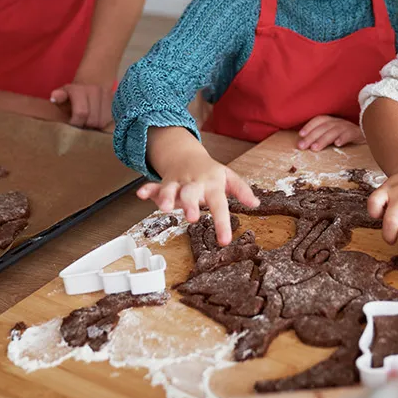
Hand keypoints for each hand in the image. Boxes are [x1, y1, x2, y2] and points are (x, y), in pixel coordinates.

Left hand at [50, 82, 113, 129]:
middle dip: (86, 126)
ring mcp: (108, 95)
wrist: (92, 80)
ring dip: (95, 126)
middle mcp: (95, 90)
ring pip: (103, 122)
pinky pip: (110, 119)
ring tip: (89, 122)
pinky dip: (103, 122)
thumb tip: (54, 98)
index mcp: (79, 89)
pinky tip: (97, 119)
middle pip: (93, 120)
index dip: (77, 123)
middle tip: (81, 124)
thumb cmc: (73, 93)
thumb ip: (59, 97)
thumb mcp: (63, 94)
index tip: (72, 124)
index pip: (81, 113)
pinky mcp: (115, 101)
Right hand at [136, 152, 258, 245]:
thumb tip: (256, 204)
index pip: (220, 205)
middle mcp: (194, 184)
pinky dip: (147, 190)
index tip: (224, 241)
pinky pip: (154, 186)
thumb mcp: (229, 178)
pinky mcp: (164, 184)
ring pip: (171, 189)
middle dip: (190, 205)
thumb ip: (242, 190)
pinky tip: (140, 194)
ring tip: (163, 207)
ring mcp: (178, 183)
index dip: (222, 223)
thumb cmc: (211, 172)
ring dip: (166, 197)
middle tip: (193, 218)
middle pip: (192, 193)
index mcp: (213, 184)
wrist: (187, 156)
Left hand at [298, 115, 364, 150]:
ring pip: (334, 131)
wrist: (370, 134)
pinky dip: (343, 138)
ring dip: (323, 139)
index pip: (319, 120)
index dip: (309, 126)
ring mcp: (347, 127)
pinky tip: (337, 144)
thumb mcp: (334, 134)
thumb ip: (322, 136)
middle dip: (311, 136)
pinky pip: (349, 134)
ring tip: (315, 148)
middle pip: (323, 127)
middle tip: (302, 146)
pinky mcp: (357, 133)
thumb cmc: (347, 136)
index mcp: (332, 121)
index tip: (300, 134)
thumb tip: (306, 144)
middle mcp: (338, 122)